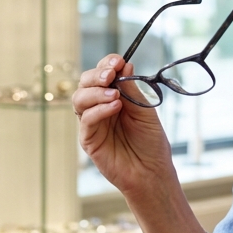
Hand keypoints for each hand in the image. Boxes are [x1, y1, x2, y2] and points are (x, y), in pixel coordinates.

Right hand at [71, 54, 176, 196]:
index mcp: (114, 97)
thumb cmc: (151, 142)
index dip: (106, 64)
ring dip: (95, 92)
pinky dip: (98, 110)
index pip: (102, 74)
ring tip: (115, 95)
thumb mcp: (145, 111)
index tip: (118, 61)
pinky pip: (86, 120)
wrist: (152, 171)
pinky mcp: (88, 140)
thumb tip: (125, 65)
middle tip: (111, 75)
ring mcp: (92, 123)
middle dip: (96, 75)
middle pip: (85, 83)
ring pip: (79, 99)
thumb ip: (132, 90)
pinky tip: (114, 107)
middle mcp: (99, 107)